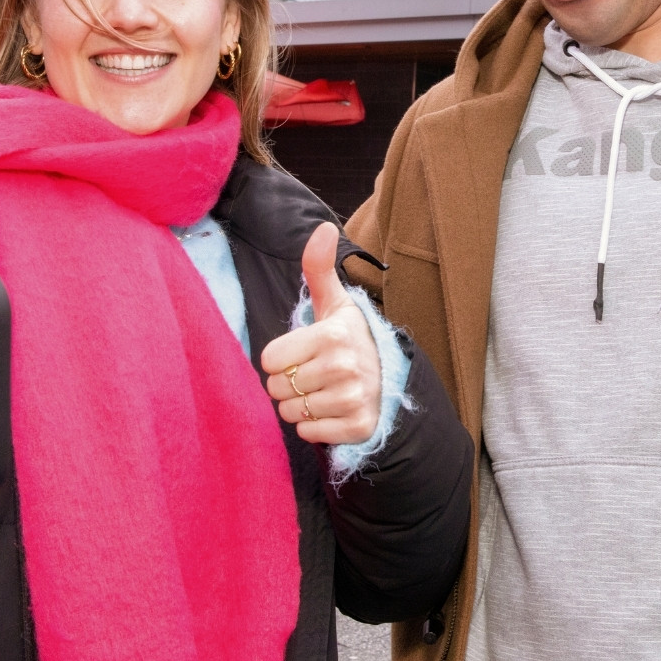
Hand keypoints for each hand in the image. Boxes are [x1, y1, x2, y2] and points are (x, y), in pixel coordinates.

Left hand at [261, 223, 381, 444]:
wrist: (390, 379)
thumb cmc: (350, 339)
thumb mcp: (334, 304)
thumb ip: (319, 269)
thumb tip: (322, 228)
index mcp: (332, 334)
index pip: (270, 360)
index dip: (281, 358)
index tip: (303, 354)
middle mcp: (344, 366)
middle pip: (276, 388)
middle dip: (288, 384)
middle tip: (313, 375)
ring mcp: (353, 398)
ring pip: (290, 413)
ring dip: (300, 406)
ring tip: (322, 392)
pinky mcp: (358, 426)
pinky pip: (309, 433)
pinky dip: (315, 427)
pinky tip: (332, 411)